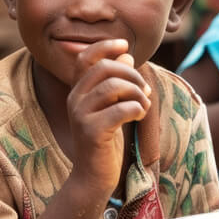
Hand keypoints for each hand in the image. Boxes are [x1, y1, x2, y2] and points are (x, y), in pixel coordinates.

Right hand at [67, 39, 151, 196]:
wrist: (93, 174)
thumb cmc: (105, 139)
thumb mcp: (111, 106)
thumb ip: (117, 81)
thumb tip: (126, 55)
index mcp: (77, 91)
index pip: (84, 58)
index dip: (104, 46)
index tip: (125, 44)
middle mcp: (74, 99)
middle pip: (105, 69)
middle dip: (132, 74)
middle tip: (144, 91)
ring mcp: (80, 115)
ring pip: (115, 86)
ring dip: (138, 93)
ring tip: (143, 106)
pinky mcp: (91, 131)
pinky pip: (121, 108)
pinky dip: (137, 108)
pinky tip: (139, 116)